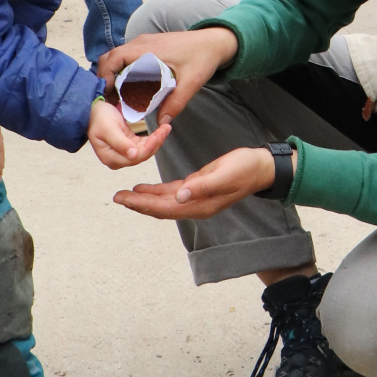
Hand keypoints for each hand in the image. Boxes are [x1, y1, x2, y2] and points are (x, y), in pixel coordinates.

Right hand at [88, 99, 171, 168]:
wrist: (92, 109)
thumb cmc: (97, 118)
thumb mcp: (108, 129)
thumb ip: (120, 143)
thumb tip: (133, 155)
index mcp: (111, 158)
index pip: (135, 158)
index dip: (149, 148)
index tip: (158, 135)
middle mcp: (117, 159)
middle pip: (142, 155)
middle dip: (156, 143)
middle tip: (166, 129)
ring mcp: (123, 153)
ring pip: (145, 150)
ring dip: (156, 140)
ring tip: (166, 128)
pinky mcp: (129, 146)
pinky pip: (144, 145)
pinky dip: (152, 138)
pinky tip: (160, 131)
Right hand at [96, 27, 237, 126]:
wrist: (215, 42)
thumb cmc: (203, 58)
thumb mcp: (191, 83)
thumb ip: (176, 103)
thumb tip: (162, 122)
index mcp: (147, 49)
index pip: (113, 58)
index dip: (105, 76)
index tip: (108, 94)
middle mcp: (141, 43)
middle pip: (110, 57)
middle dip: (106, 77)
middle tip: (111, 99)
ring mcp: (144, 43)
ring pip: (118, 57)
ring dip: (114, 74)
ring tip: (119, 96)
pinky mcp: (149, 46)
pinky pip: (127, 56)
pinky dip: (123, 70)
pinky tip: (131, 86)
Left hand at [114, 146, 282, 219]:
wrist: (260, 167)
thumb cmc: (245, 169)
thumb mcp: (225, 175)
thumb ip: (202, 186)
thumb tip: (180, 197)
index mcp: (200, 205)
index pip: (165, 208)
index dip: (143, 205)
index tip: (125, 200)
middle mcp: (195, 205)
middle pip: (160, 208)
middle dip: (137, 203)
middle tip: (116, 197)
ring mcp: (196, 198)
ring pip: (163, 201)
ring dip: (143, 198)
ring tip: (124, 195)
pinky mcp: (196, 187)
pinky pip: (171, 193)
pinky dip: (156, 191)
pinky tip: (143, 188)